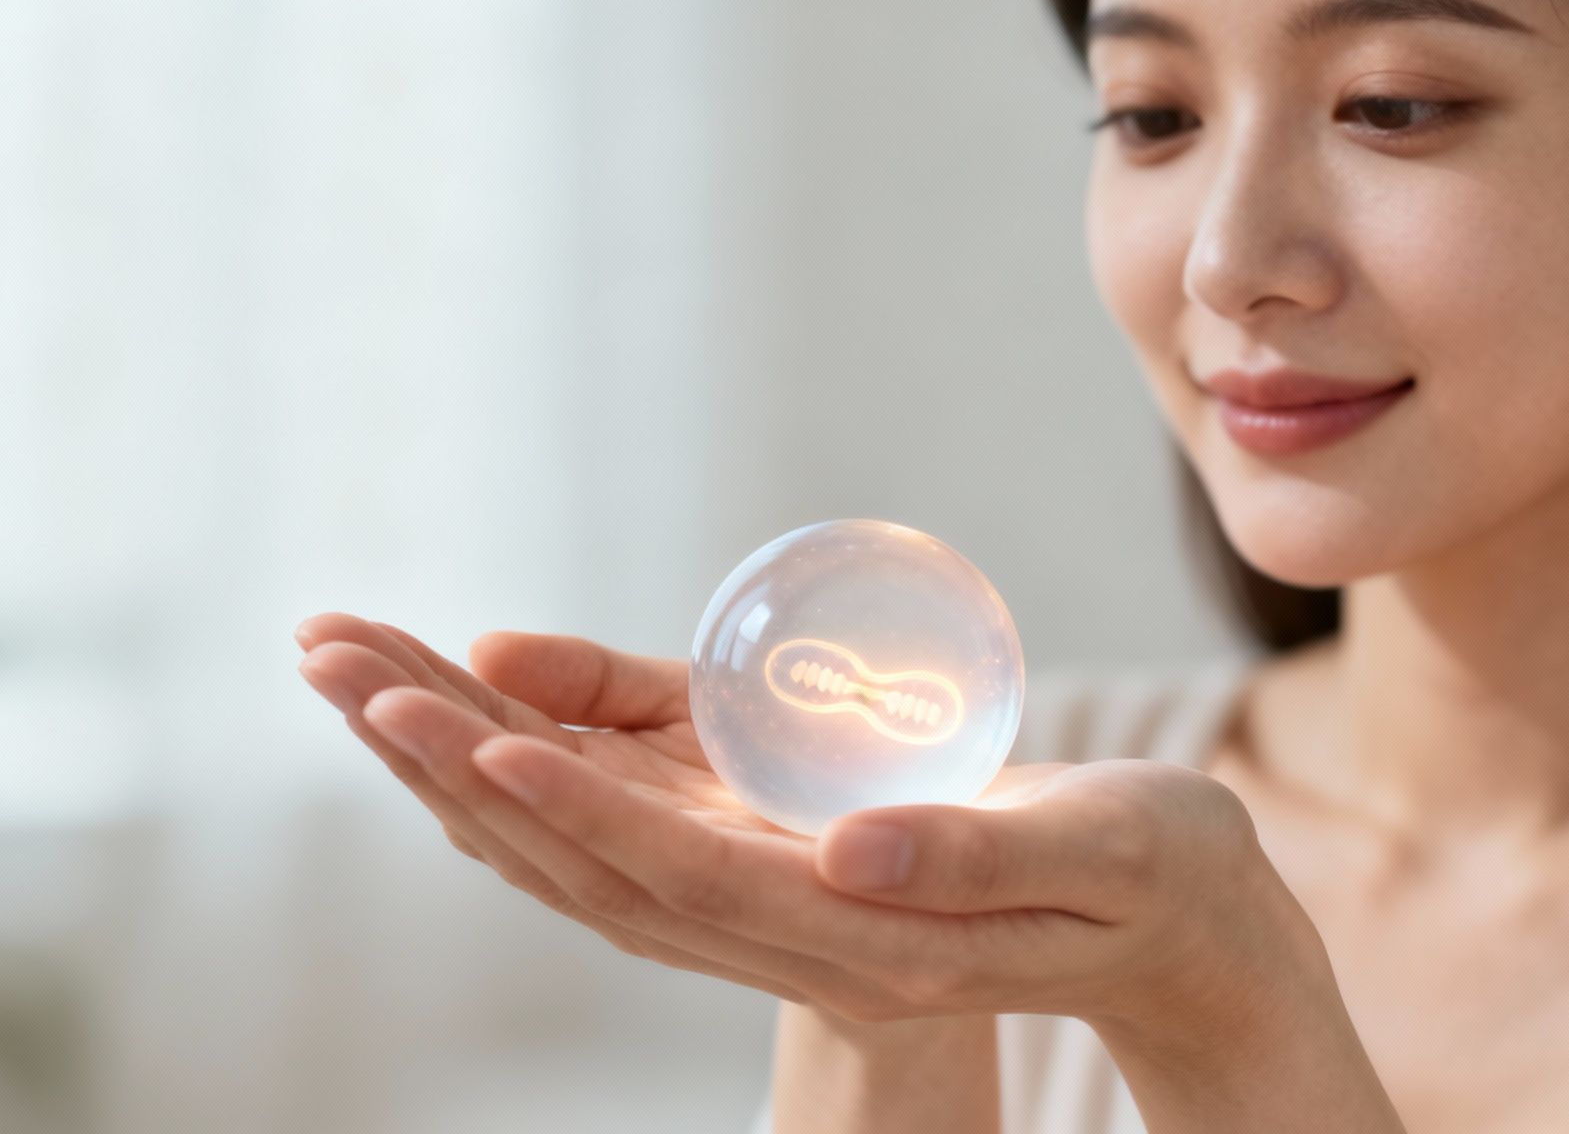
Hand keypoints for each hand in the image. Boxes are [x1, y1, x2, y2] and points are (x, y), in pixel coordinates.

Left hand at [294, 612, 1331, 1040]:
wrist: (1181, 933)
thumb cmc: (1162, 875)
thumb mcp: (1104, 852)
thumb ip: (981, 850)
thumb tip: (845, 846)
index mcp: (873, 935)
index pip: (691, 878)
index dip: (581, 810)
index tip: (479, 729)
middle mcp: (804, 936)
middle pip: (602, 869)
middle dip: (469, 772)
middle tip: (350, 670)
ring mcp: (788, 912)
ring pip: (599, 858)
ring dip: (475, 773)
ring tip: (368, 679)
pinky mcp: (791, 875)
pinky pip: (640, 842)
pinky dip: (549, 787)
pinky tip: (483, 730)